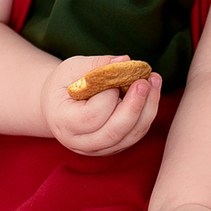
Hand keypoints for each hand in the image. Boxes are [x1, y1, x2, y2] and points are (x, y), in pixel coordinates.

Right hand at [41, 54, 161, 156]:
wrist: (57, 106)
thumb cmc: (62, 84)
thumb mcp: (71, 69)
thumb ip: (97, 65)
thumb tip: (125, 61)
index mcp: (63, 122)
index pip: (92, 116)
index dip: (108, 96)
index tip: (115, 76)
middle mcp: (79, 142)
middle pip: (114, 132)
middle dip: (134, 105)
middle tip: (144, 81)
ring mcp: (97, 149)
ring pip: (130, 136)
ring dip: (147, 109)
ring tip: (154, 82)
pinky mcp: (113, 147)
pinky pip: (135, 135)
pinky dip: (147, 114)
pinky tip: (151, 93)